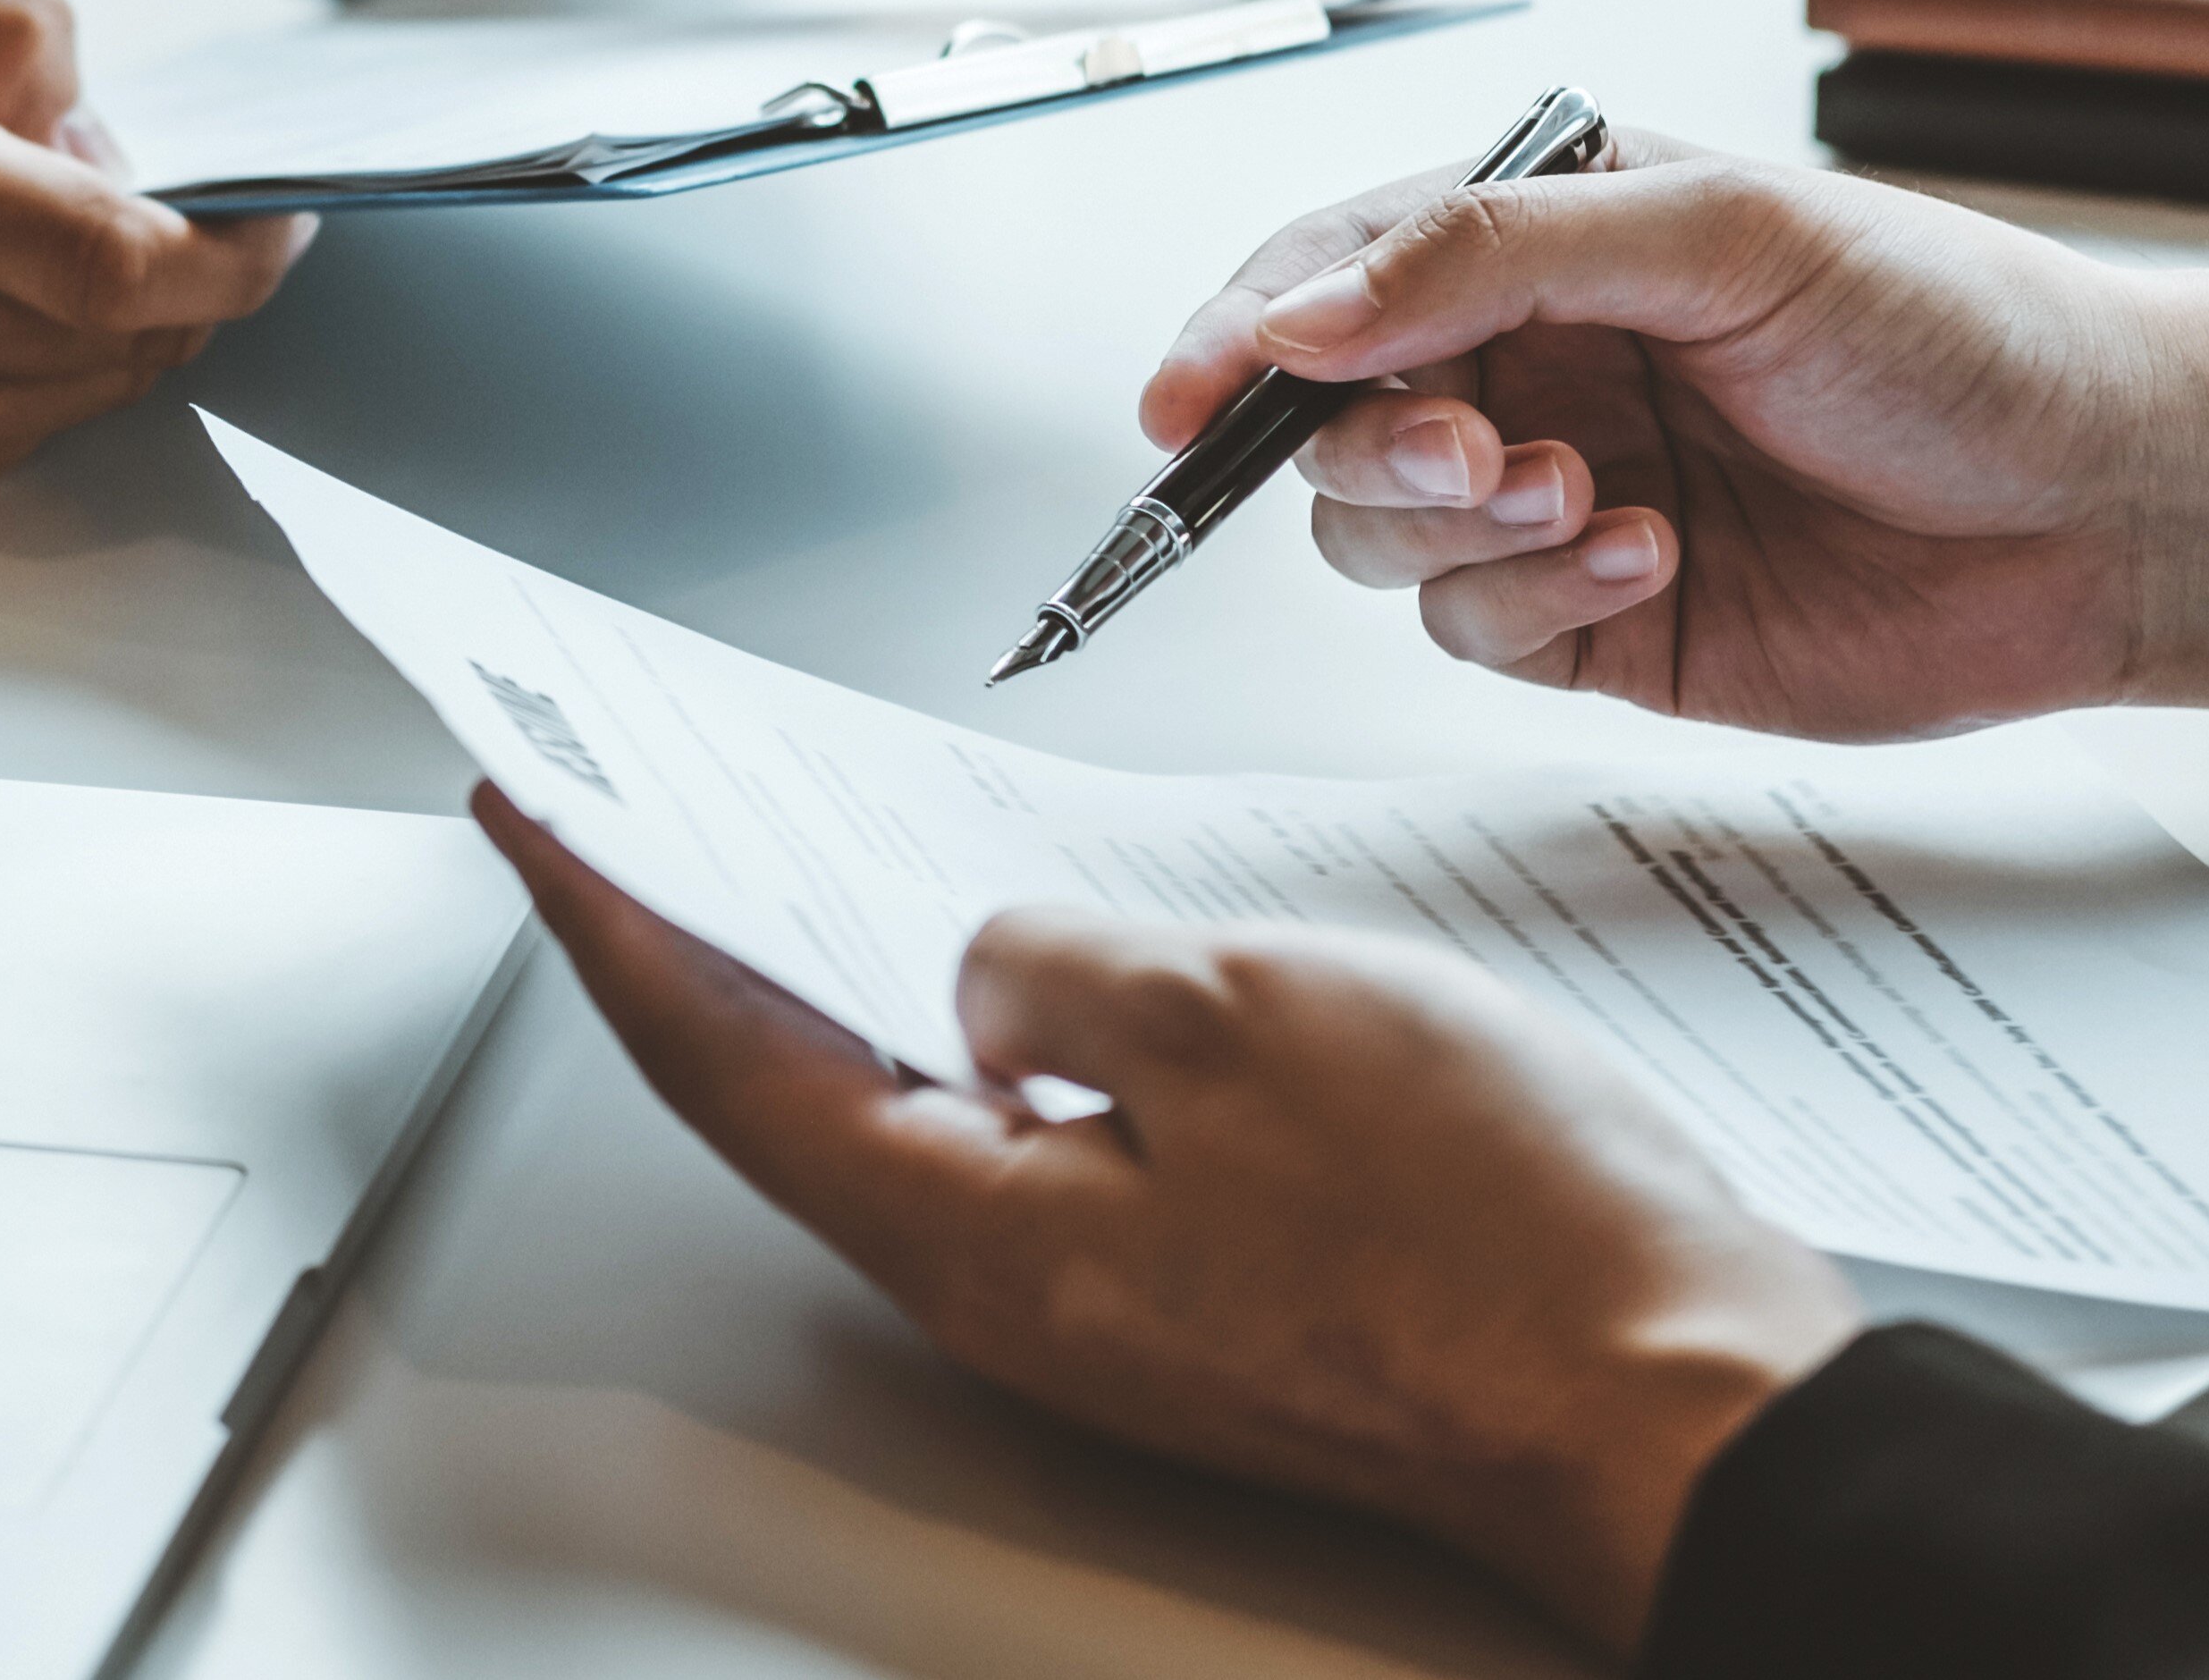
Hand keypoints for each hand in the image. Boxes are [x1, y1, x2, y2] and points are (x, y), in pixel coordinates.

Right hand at [0, 0, 310, 515]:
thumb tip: (113, 146)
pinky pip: (20, 434)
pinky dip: (40, 369)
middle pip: (128, 334)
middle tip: (137, 196)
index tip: (290, 216)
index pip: (116, 257)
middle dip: (184, 268)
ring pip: (89, 390)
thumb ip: (5, 32)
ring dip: (114, 322)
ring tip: (21, 240)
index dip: (238, 248)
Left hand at [484, 787, 1859, 1653]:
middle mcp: (1015, 1287)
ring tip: (788, 842)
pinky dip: (998, 1021)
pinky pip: (1053, 1134)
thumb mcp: (1240, 1016)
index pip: (718, 1049)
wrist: (1683, 1403)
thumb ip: (1063, 966)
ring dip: (847, 967)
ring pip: (926, 1110)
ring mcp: (1115, 1299)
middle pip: (796, 1084)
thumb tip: (992, 959)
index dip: (609, 911)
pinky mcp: (1216, 1287)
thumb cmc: (1494, 1230)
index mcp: (976, 1228)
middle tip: (628, 806)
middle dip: (703, 928)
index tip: (525, 806)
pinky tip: (1021, 950)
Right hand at [1144, 136, 2208, 736]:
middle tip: (1466, 456)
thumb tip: (1305, 312)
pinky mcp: (1606, 626)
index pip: (1330, 277)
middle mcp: (1532, 367)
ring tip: (1586, 504)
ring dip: (1459, 533)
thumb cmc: (1960, 330)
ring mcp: (1559, 501)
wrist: (2118, 500)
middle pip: (1330, 425)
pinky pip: (1483, 633)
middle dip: (1365, 448)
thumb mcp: (1719, 234)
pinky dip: (1539, 602)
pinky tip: (1651, 557)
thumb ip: (1487, 255)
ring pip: (1385, 543)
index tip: (1188, 396)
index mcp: (1544, 238)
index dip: (1240, 334)